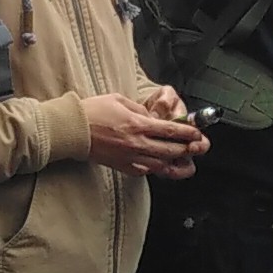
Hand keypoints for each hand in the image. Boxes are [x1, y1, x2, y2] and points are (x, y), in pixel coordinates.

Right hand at [83, 92, 208, 176]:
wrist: (73, 130)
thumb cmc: (93, 112)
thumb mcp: (120, 101)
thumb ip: (140, 110)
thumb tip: (153, 118)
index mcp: (137, 124)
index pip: (171, 131)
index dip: (188, 133)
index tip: (198, 133)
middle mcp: (137, 144)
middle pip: (171, 150)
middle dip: (188, 149)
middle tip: (199, 147)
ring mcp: (131, 158)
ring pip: (162, 164)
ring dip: (177, 162)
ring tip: (187, 161)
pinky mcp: (123, 167)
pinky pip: (147, 171)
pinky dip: (158, 168)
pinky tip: (163, 165)